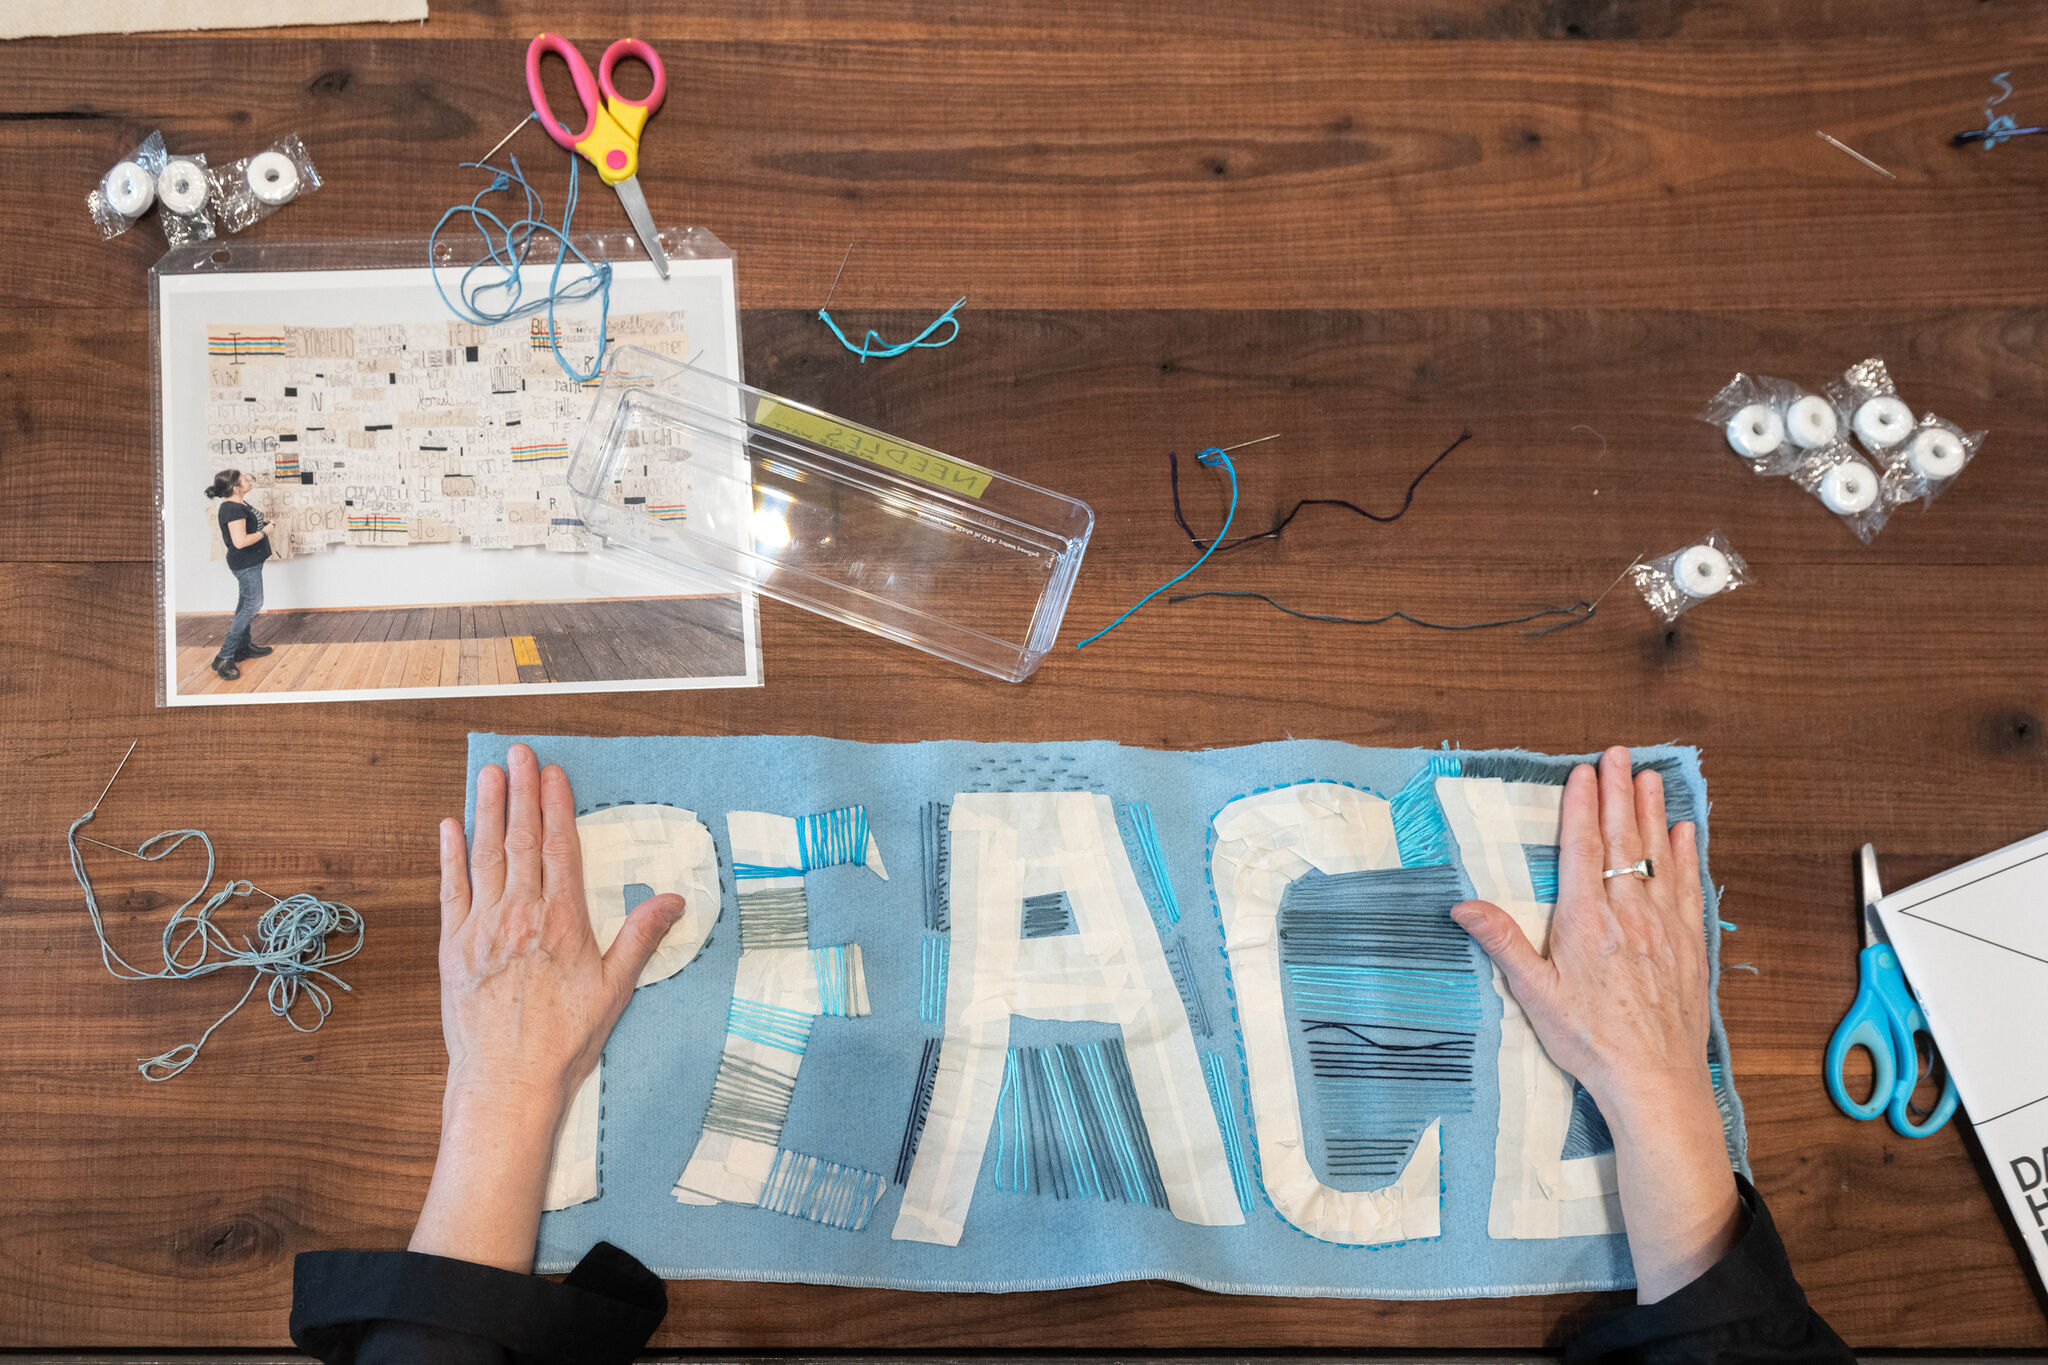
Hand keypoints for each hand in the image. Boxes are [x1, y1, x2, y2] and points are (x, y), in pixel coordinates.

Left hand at [409, 743, 684, 1271]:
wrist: (506, 1082)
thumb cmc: (565, 1040)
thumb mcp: (615, 990)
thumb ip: (640, 938)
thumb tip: (675, 898)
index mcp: (562, 923)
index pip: (560, 849)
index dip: (556, 807)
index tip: (553, 772)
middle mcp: (519, 917)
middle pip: (520, 841)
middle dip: (520, 793)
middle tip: (518, 753)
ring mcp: (482, 929)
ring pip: (485, 856)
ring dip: (486, 811)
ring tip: (488, 773)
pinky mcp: (454, 948)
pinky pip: (451, 891)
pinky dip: (450, 857)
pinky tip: (449, 827)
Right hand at [1451, 746, 1739, 1302]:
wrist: (1654, 1081)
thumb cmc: (1588, 1041)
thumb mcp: (1534, 995)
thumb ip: (1502, 943)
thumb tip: (1463, 904)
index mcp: (1586, 921)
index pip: (1583, 849)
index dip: (1582, 806)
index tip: (1583, 771)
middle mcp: (1629, 913)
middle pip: (1623, 840)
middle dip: (1619, 793)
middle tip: (1620, 754)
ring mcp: (1665, 927)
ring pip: (1659, 856)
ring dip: (1653, 813)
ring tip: (1650, 777)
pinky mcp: (1690, 946)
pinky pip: (1689, 888)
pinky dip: (1687, 856)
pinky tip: (1685, 832)